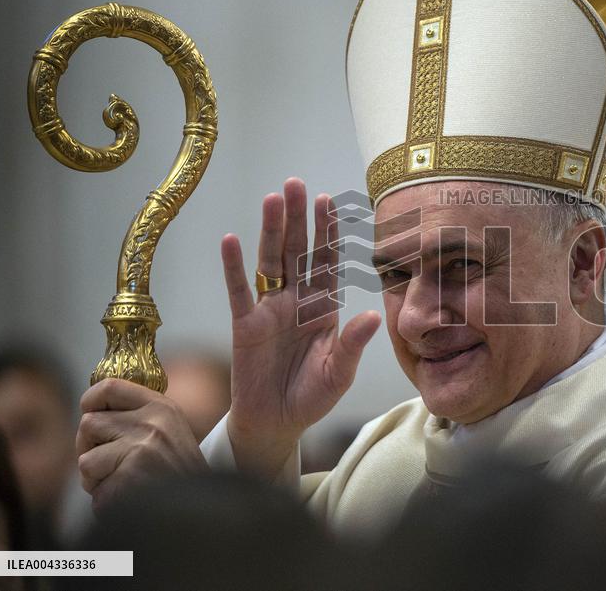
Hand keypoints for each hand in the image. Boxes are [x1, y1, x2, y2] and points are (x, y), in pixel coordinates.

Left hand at [77, 378, 207, 513]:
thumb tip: (92, 407)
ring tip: (126, 484)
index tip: (89, 413)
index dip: (90, 400)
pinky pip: (93, 489)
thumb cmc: (179, 475)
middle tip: (112, 464)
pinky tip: (129, 499)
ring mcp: (140, 450)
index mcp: (162, 408)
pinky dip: (105, 500)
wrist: (201, 510)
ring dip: (96, 478)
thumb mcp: (169, 431)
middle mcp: (152, 424)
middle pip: (88, 424)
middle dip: (89, 447)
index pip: (109, 387)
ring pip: (85, 460)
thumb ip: (137, 416)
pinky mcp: (128, 478)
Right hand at [221, 178, 380, 477]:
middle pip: (297, 251)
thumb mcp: (339, 372)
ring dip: (272, 230)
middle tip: (298, 183)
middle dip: (299, 218)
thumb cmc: (312, 396)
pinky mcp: (244, 324)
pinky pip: (239, 291)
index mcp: (323, 307)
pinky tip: (231, 240)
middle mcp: (296, 300)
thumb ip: (353, 344)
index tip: (329, 201)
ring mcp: (269, 309)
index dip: (327, 232)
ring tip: (273, 198)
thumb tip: (374, 315)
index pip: (327, 262)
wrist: (277, 423)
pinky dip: (234, 267)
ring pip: (270, 261)